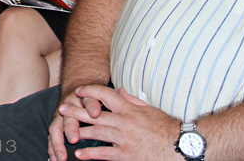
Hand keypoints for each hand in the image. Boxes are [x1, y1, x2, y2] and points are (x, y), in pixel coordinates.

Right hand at [49, 85, 105, 160]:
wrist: (75, 87)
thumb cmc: (89, 95)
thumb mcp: (95, 94)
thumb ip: (95, 103)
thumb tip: (96, 112)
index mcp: (81, 98)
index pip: (88, 101)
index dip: (92, 106)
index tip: (95, 113)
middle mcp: (68, 107)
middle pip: (67, 118)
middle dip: (70, 129)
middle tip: (73, 139)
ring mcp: (60, 116)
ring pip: (56, 129)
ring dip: (57, 143)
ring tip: (60, 157)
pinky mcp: (56, 124)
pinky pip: (52, 136)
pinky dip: (53, 147)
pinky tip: (53, 158)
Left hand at [56, 86, 177, 160]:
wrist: (182, 147)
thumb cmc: (166, 127)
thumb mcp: (149, 109)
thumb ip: (132, 100)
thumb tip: (120, 90)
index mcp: (129, 109)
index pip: (105, 94)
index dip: (89, 91)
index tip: (78, 91)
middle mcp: (124, 122)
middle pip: (94, 114)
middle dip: (76, 111)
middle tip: (61, 108)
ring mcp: (125, 139)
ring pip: (96, 133)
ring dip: (79, 132)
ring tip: (67, 132)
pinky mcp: (127, 155)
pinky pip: (105, 154)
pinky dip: (90, 153)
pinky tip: (80, 153)